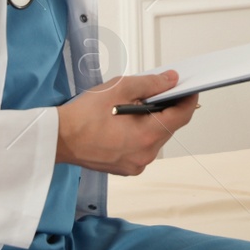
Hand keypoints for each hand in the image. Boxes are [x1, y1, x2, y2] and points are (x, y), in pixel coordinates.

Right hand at [55, 71, 198, 175]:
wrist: (59, 139)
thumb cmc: (84, 115)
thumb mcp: (120, 88)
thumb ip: (151, 84)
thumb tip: (171, 81)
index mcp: (147, 135)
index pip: (182, 116)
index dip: (189, 100)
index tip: (190, 89)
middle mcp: (146, 154)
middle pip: (169, 127)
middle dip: (166, 108)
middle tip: (155, 91)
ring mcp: (136, 164)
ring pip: (156, 138)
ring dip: (152, 122)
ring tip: (133, 107)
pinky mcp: (126, 168)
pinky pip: (143, 148)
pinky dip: (140, 134)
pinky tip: (125, 123)